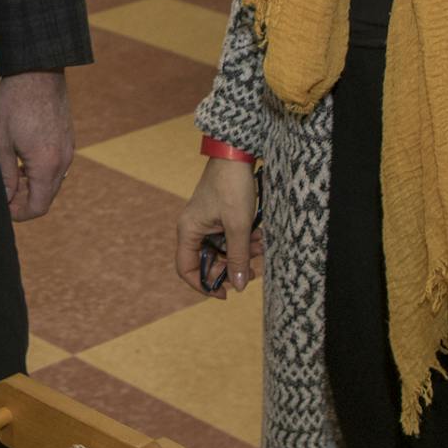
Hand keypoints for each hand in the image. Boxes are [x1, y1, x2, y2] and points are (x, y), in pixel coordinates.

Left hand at [0, 69, 71, 220]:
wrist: (38, 70)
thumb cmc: (14, 102)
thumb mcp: (0, 140)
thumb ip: (4, 174)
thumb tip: (5, 198)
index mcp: (46, 164)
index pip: (38, 206)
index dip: (19, 213)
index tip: (2, 207)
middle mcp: (63, 160)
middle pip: (47, 197)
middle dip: (24, 201)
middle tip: (2, 193)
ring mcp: (68, 149)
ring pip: (52, 182)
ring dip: (32, 186)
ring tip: (9, 176)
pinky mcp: (68, 139)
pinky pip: (57, 167)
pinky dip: (41, 172)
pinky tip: (21, 161)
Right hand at [175, 154, 258, 294]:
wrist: (236, 155)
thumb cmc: (232, 187)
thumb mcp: (238, 226)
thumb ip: (238, 257)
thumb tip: (238, 286)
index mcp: (189, 231)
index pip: (187, 269)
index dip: (204, 285)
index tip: (226, 293)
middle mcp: (193, 228)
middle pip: (207, 261)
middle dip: (230, 267)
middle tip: (252, 270)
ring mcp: (206, 222)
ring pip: (222, 250)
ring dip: (241, 253)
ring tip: (261, 247)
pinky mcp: (218, 216)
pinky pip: (229, 237)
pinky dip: (243, 241)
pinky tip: (260, 237)